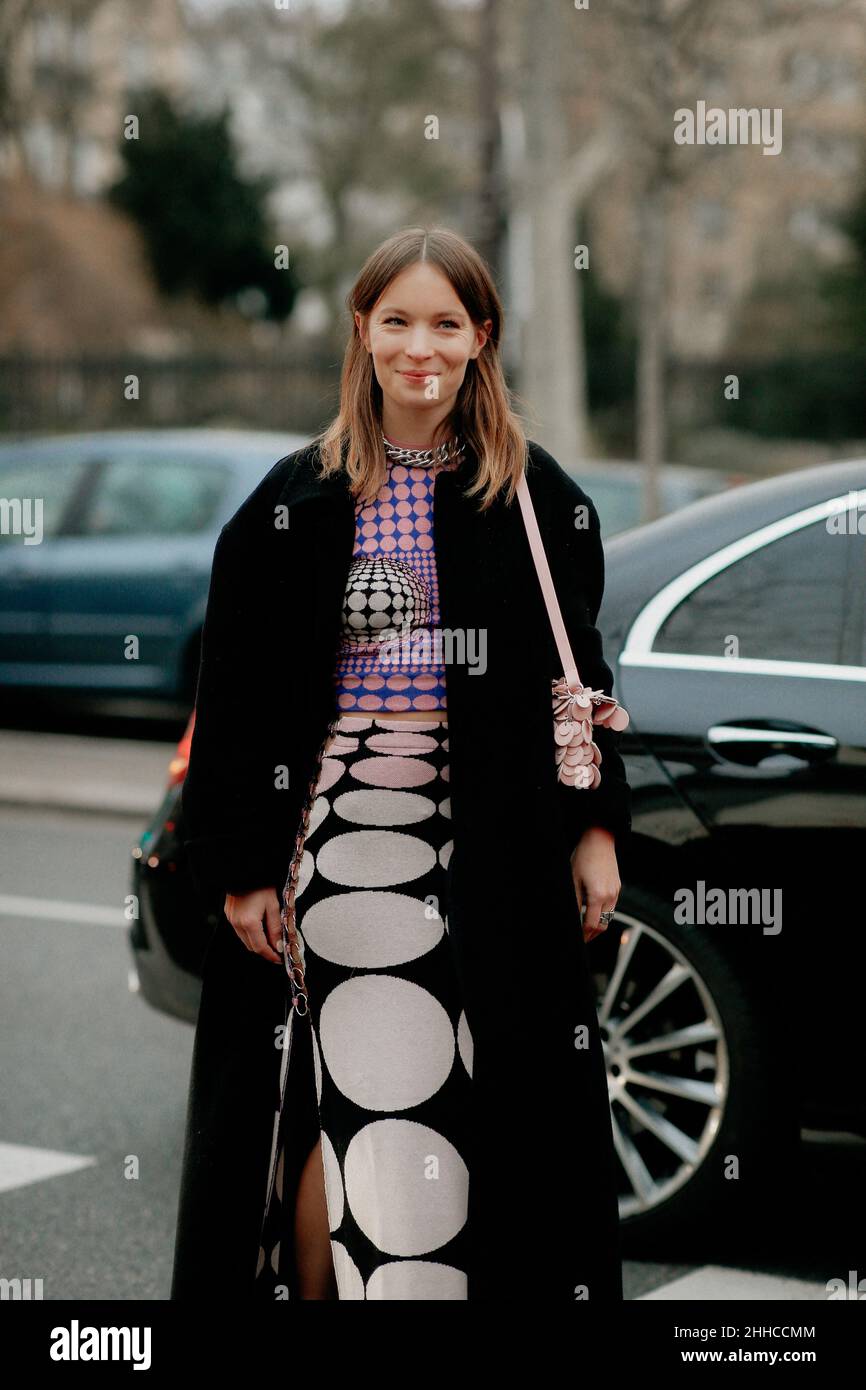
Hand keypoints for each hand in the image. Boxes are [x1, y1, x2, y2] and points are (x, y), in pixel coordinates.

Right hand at [224, 887, 282, 962]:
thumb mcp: (274, 906)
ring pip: (245, 940)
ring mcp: (231, 920)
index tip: (279, 959)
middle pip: (251, 947)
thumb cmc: (261, 886)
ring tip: (270, 938)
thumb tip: (278, 946)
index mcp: (249, 922)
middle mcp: (237, 924)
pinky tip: (259, 928)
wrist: (245, 870)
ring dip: (257, 942)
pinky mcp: (229, 915)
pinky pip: (240, 931)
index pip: (260, 947)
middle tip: (277, 949)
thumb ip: (275, 928)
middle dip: (265, 950)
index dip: (271, 955)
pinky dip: (250, 934)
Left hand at [569, 827, 620, 943]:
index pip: (590, 924)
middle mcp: (610, 896)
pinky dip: (602, 914)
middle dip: (591, 935)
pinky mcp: (617, 888)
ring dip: (597, 925)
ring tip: (584, 928)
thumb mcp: (573, 880)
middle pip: (602, 926)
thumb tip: (572, 918)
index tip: (576, 940)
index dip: (583, 935)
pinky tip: (592, 912)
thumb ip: (575, 902)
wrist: (599, 841)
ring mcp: (616, 892)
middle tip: (580, 938)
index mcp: (597, 895)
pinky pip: (611, 907)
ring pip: (608, 918)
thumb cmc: (583, 858)